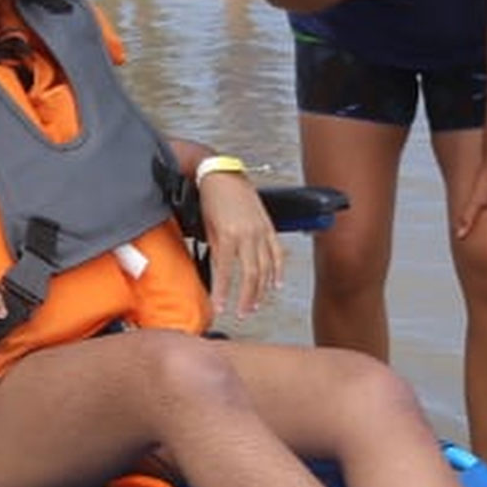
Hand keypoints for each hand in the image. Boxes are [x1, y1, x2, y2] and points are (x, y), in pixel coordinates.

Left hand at [196, 173, 283, 318]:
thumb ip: (216, 252)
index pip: (226, 272)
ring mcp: (261, 231)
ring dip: (262, 289)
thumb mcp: (208, 227)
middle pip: (252, 275)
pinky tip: (276, 285)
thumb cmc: (212, 198)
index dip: (223, 292)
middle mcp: (248, 235)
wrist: (222, 174)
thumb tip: (219, 274)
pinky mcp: (269, 227)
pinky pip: (277, 253)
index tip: (219, 307)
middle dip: (247, 297)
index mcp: (229, 235)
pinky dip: (278, 270)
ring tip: (255, 304)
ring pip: (266, 267)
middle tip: (241, 313)